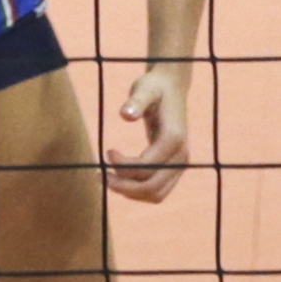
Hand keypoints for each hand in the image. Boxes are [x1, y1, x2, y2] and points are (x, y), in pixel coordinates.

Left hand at [105, 64, 190, 202]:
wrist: (172, 88)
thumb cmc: (154, 87)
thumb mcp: (144, 88)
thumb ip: (136, 101)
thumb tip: (126, 114)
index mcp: (174, 138)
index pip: (147, 166)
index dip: (123, 165)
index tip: (107, 151)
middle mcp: (181, 156)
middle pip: (153, 187)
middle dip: (124, 186)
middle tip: (99, 175)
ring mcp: (180, 164)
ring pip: (157, 194)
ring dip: (130, 192)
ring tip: (106, 179)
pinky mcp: (174, 167)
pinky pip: (158, 189)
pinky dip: (138, 190)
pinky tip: (118, 178)